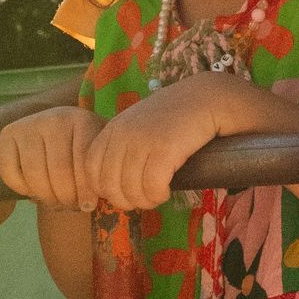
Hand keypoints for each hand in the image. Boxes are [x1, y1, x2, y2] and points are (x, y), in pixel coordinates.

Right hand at [0, 104, 98, 212]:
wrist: (58, 130)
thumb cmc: (83, 148)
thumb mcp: (97, 155)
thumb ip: (98, 174)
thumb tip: (87, 205)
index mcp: (82, 121)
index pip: (84, 164)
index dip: (85, 191)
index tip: (88, 206)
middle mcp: (54, 118)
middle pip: (59, 172)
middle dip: (65, 198)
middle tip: (69, 205)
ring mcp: (29, 125)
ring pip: (35, 175)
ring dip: (46, 198)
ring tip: (56, 202)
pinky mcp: (8, 134)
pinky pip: (10, 173)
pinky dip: (22, 189)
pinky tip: (34, 189)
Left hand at [81, 75, 224, 215]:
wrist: (207, 98)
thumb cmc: (174, 117)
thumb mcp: (138, 126)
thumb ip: (121, 148)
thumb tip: (111, 185)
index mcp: (113, 128)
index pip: (90, 169)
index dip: (104, 188)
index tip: (125, 191)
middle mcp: (123, 134)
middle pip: (109, 185)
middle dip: (126, 200)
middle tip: (144, 197)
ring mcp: (143, 140)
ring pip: (131, 190)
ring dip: (145, 201)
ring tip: (157, 195)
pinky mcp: (165, 148)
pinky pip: (152, 187)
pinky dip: (159, 195)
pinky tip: (168, 190)